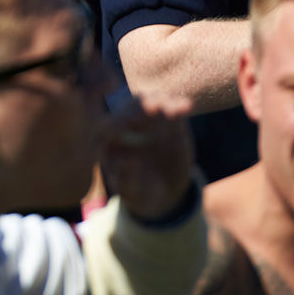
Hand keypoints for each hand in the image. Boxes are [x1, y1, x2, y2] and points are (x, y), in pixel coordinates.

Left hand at [99, 91, 195, 220]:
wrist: (163, 192)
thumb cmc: (139, 192)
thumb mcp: (131, 192)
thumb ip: (126, 178)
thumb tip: (129, 160)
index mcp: (106, 140)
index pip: (107, 126)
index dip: (117, 123)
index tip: (130, 123)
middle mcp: (124, 125)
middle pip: (127, 108)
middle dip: (139, 107)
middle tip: (154, 108)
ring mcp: (146, 120)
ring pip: (149, 103)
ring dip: (159, 102)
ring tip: (173, 109)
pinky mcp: (168, 122)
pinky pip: (171, 110)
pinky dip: (178, 107)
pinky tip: (187, 107)